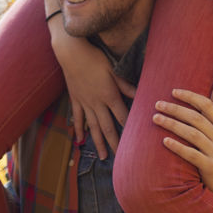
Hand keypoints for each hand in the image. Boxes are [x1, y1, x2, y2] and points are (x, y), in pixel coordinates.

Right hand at [51, 29, 134, 159]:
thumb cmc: (95, 58)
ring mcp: (85, 103)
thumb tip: (140, 94)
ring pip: (93, 127)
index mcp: (109, 95)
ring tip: (103, 157)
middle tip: (121, 159)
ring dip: (98, 142)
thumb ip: (125, 85)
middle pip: (108, 127)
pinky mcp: (75, 100)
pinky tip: (80, 140)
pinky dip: (79, 130)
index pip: (122, 117)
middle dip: (115, 144)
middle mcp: (97, 103)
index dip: (130, 130)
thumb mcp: (113, 69)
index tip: (136, 143)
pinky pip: (78, 118)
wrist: (72, 53)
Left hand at [153, 88, 212, 201]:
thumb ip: (207, 125)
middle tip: (158, 104)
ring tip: (156, 118)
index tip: (173, 91)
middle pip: (196, 118)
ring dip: (172, 124)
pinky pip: (191, 154)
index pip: (207, 105)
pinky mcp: (211, 167)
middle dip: (175, 109)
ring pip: (192, 134)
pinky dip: (177, 146)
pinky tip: (164, 141)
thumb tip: (184, 108)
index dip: (190, 96)